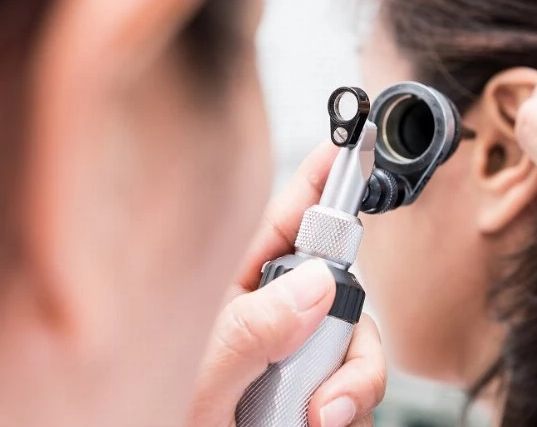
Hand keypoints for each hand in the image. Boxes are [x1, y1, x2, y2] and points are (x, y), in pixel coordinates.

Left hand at [189, 144, 385, 426]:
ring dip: (351, 384)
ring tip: (312, 416)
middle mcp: (278, 316)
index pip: (288, 220)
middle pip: (344, 288)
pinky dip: (353, 410)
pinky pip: (364, 386)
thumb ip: (253, 330)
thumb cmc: (166, 417)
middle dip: (347, 330)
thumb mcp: (202, 374)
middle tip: (319, 373)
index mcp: (241, 291)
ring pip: (362, 343)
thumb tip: (315, 286)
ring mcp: (303, 354)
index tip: (349, 143)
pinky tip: (319, 422)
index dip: (321, 178)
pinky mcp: (324, 389)